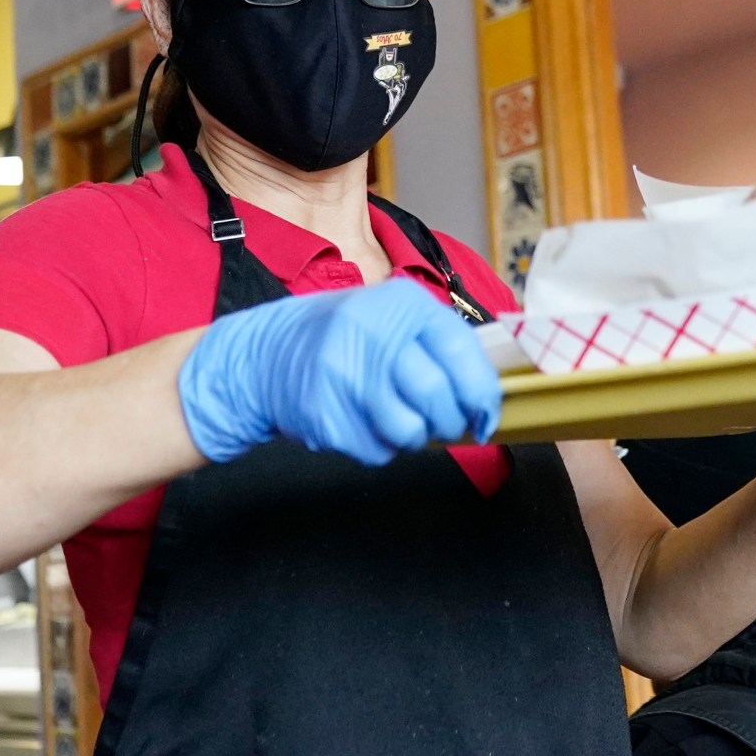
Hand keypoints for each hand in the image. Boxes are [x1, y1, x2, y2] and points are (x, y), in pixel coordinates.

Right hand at [178, 277, 502, 465]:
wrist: (268, 355)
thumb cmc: (345, 338)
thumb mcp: (392, 318)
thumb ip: (439, 346)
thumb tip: (487, 396)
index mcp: (401, 304)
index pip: (462, 354)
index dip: (482, 394)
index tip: (486, 416)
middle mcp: (372, 334)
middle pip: (437, 397)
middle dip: (450, 422)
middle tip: (445, 425)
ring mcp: (344, 376)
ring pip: (410, 432)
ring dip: (414, 437)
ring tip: (396, 418)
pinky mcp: (326, 417)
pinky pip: (378, 451)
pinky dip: (380, 446)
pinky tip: (361, 420)